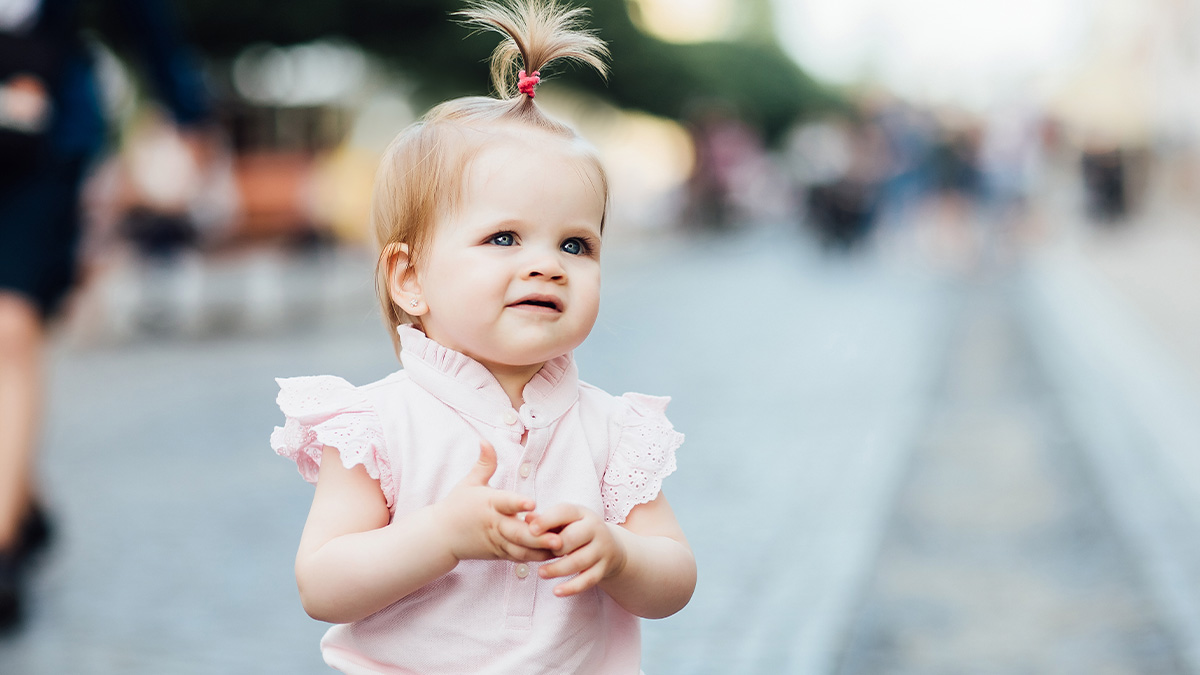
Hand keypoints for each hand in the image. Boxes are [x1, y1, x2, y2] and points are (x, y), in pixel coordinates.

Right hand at [433, 440, 561, 562]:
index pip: (504, 503)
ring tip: (563, 548)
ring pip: (521, 549)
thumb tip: (485, 440)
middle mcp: (495, 525)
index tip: (532, 503)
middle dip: (537, 537)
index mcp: (488, 504)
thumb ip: (484, 463)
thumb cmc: (457, 506)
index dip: (518, 504)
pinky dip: (537, 558)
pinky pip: (520, 558)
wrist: (441, 537)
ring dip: (541, 550)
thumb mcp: (469, 482)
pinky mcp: (500, 554)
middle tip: (558, 538)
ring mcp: (498, 542)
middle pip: (517, 533)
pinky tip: (556, 556)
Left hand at [526, 504, 626, 597]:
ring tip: (541, 573)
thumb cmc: (577, 530)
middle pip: (572, 538)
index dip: (547, 520)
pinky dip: (571, 588)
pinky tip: (556, 592)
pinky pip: (588, 580)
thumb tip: (527, 519)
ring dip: (557, 569)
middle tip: (540, 554)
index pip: (564, 512)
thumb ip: (546, 520)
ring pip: (579, 561)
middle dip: (554, 547)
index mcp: (582, 513)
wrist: (610, 545)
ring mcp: (601, 550)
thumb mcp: (565, 521)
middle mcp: (595, 529)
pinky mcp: (603, 569)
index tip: (531, 530)